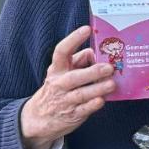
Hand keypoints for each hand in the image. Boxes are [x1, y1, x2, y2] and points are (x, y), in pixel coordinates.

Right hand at [19, 26, 116, 148]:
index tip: (87, 29)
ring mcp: (65, 101)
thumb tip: (95, 52)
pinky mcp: (72, 115)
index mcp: (56, 69)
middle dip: (92, 72)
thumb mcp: (62, 72)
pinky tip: (101, 100)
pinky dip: (92, 105)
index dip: (73, 39)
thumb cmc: (58, 89)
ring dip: (97, 89)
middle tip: (109, 67)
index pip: (61, 51)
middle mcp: (59, 84)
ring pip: (81, 94)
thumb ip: (78, 61)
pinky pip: (83, 110)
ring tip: (111, 84)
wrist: (37, 119)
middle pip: (74, 77)